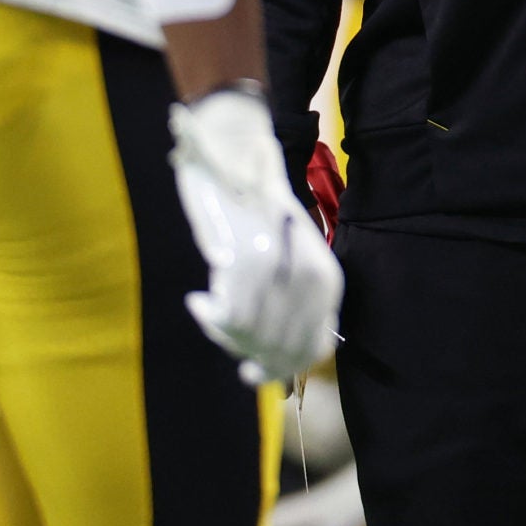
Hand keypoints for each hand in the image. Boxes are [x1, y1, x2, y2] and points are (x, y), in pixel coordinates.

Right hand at [169, 89, 343, 385]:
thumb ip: (293, 304)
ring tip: (209, 312)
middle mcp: (308, 278)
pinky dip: (209, 317)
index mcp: (326, 278)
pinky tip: (199, 301)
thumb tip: (280, 361)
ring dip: (225, 334)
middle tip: (226, 338)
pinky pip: (227, 318)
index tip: (255, 368)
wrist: (238, 157)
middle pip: (282, 348)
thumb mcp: (291, 257)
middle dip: (251, 357)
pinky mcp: (244, 263)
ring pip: (251, 337)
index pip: (313, 345)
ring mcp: (277, 272)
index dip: (283, 365)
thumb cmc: (258, 210)